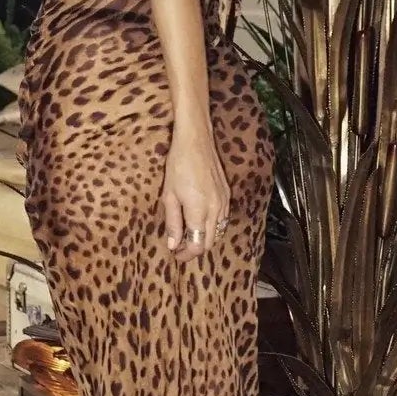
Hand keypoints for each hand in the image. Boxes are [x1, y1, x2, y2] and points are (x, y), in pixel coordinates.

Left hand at [162, 122, 229, 260]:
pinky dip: (212, 226)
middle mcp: (215, 210)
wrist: (196, 140)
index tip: (176, 255)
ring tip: (188, 235)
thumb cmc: (178, 165)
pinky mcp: (227, 195)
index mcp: (199, 211)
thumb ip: (173, 222)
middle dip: (195, 248)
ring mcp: (224, 202)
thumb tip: (173, 245)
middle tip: (180, 247)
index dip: (187, 255)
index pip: (197, 245)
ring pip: (218, 232)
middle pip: (210, 242)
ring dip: (205, 238)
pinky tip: (200, 221)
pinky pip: (222, 219)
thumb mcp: (169, 195)